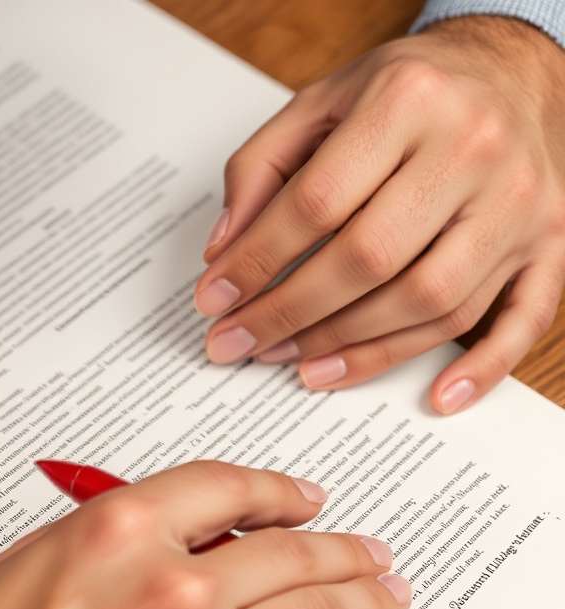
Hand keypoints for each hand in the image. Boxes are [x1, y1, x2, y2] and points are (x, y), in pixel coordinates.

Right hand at [0, 461, 409, 608]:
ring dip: (362, 604)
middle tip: (366, 551)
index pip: (227, 484)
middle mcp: (167, 584)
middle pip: (291, 548)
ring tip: (383, 598)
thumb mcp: (17, 566)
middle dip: (342, 547)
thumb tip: (155, 545)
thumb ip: (100, 545)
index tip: (301, 497)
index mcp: (113, 527)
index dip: (278, 486)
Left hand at [195, 16, 564, 413]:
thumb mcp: (320, 102)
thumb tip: (224, 253)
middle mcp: (473, 149)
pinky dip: (481, 367)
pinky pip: (525, 317)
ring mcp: (520, 202)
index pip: (315, 202)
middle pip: (370, 260)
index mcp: (407, 100)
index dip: (256, 261)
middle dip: (291, 315)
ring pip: (433, 301)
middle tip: (241, 343)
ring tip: (297, 364)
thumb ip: (260, 169)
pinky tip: (435, 399)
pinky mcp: (550, 241)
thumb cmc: (406, 90)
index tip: (215, 298)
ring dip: (356, 348)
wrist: (506, 70)